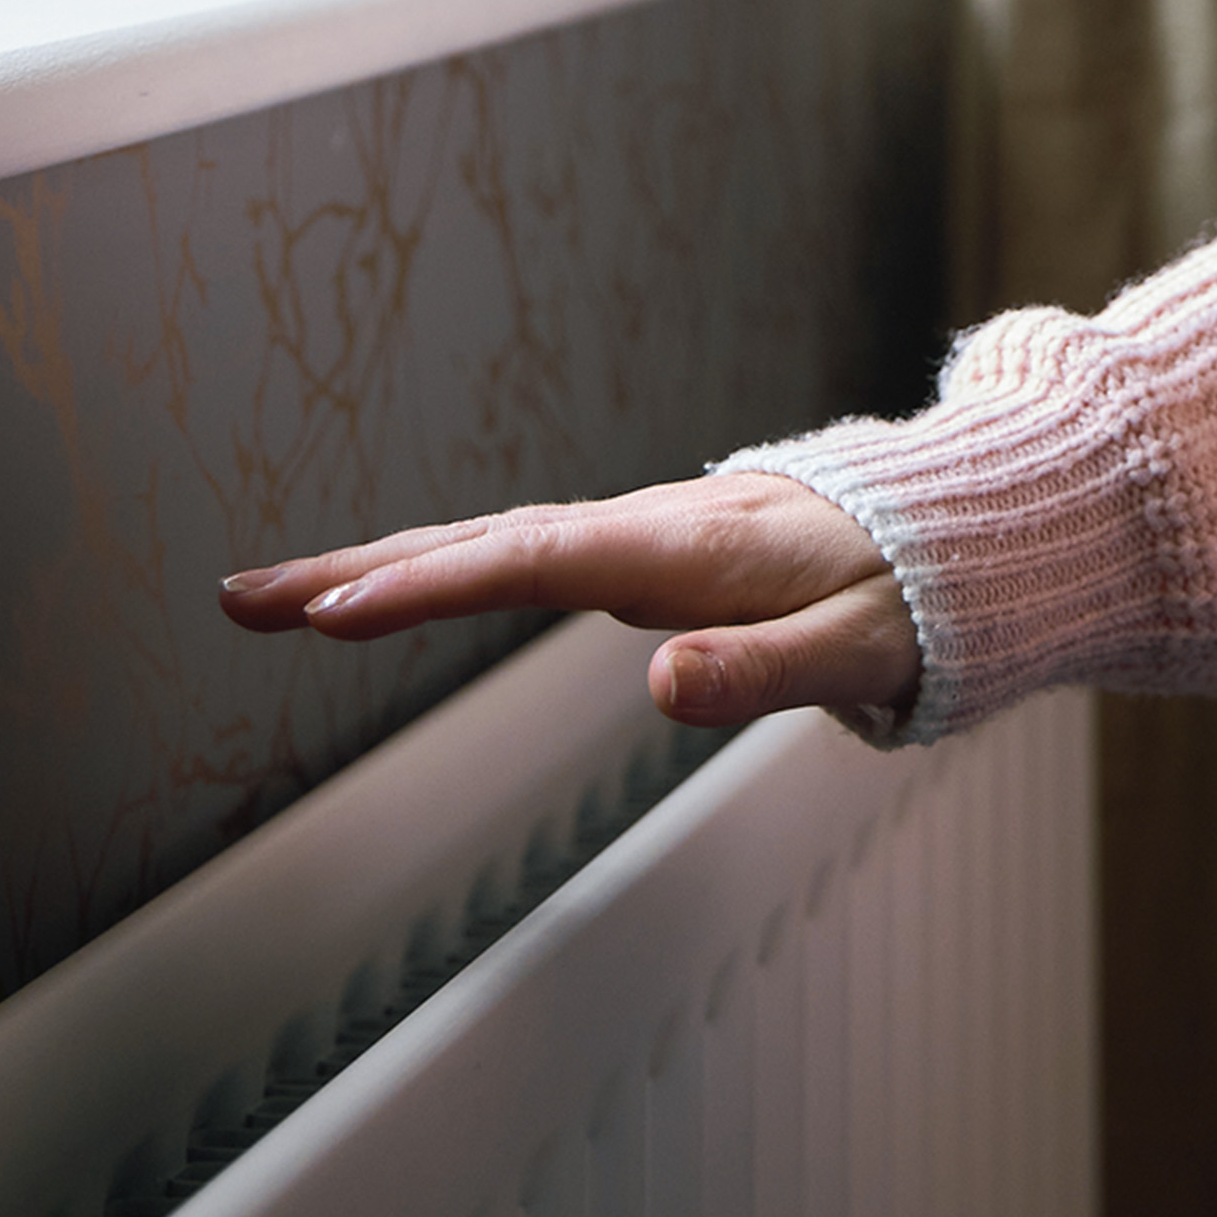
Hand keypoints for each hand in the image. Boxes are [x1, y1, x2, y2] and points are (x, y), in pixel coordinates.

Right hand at [218, 473, 916, 731]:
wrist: (968, 531)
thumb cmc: (923, 597)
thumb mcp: (866, 649)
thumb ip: (768, 673)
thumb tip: (659, 688)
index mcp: (695, 548)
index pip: (540, 562)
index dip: (437, 586)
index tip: (337, 609)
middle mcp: (657, 528)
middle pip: (490, 545)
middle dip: (367, 573)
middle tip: (248, 602)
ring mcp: (650, 534)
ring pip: (500, 544)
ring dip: (391, 566)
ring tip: (281, 598)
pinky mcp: (654, 549)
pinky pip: (531, 552)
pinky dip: (453, 564)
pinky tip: (402, 584)